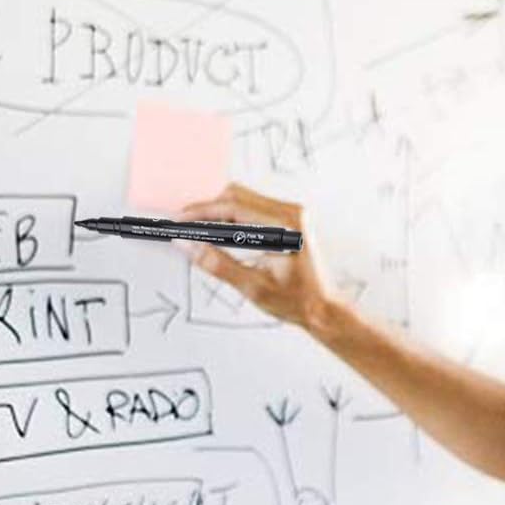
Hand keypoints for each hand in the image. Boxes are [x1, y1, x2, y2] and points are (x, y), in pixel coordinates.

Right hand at [177, 183, 338, 333]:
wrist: (323, 308)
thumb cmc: (297, 300)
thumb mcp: (252, 287)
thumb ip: (218, 264)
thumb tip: (191, 247)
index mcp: (285, 227)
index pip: (234, 207)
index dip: (203, 211)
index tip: (181, 219)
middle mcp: (292, 213)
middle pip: (238, 196)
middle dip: (208, 207)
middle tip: (184, 223)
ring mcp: (292, 214)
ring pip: (244, 198)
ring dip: (219, 210)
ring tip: (196, 228)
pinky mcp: (289, 220)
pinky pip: (254, 207)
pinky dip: (232, 215)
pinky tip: (218, 230)